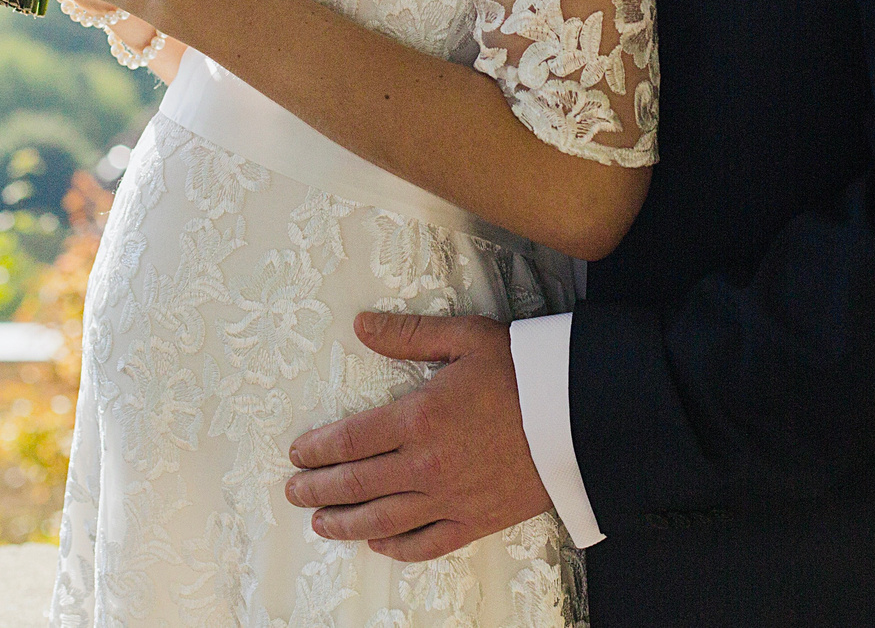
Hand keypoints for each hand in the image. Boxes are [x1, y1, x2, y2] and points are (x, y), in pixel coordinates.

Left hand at [284, 312, 550, 560]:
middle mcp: (426, 465)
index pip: (349, 440)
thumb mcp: (465, 338)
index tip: (297, 453)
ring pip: (382, 521)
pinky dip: (397, 548)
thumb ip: (408, 335)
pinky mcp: (476, 520)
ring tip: (321, 523)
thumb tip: (360, 326)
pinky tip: (379, 544)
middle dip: (317, 489)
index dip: (316, 450)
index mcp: (418, 417)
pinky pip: (427, 544)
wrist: (581, 414)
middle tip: (293, 491)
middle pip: (355, 485)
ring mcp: (450, 498)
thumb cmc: (525, 370)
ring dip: (345, 524)